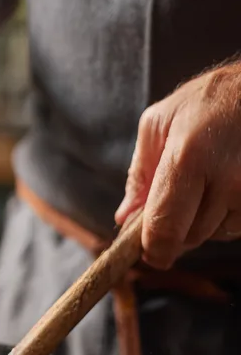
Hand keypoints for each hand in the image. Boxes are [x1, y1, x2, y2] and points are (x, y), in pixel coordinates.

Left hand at [115, 60, 240, 268]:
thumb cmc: (210, 99)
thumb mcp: (160, 122)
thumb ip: (140, 174)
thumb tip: (125, 219)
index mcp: (190, 157)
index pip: (165, 228)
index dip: (154, 249)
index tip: (150, 254)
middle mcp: (229, 178)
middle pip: (191, 236)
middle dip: (177, 227)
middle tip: (180, 196)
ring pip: (217, 233)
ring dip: (206, 220)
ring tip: (210, 180)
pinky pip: (240, 225)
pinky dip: (230, 215)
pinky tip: (230, 185)